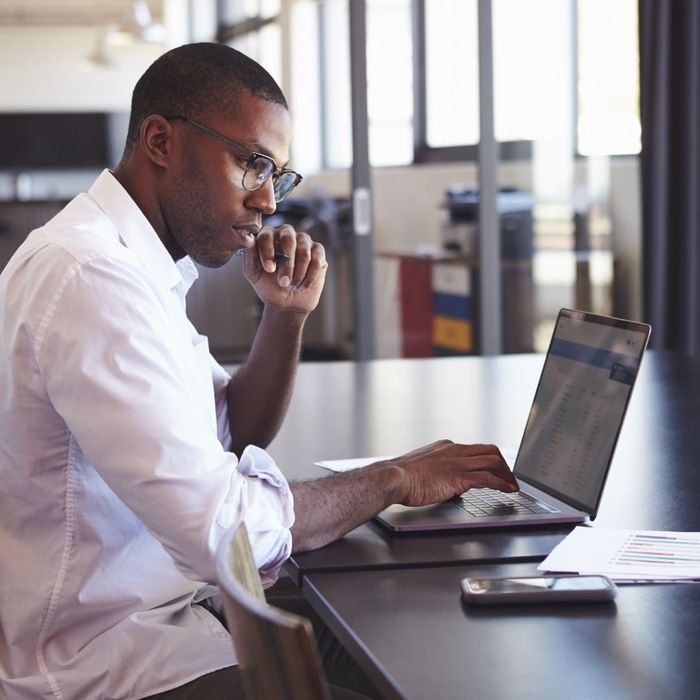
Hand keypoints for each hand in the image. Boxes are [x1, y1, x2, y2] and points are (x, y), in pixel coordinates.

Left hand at [243, 224, 327, 314]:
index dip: (268, 252)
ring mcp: (303, 241)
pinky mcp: (318, 251)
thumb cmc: (269, 286)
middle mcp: (286, 234)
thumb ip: (250, 257)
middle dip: (287, 263)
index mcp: (268, 237)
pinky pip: (317, 258)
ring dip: (298, 272)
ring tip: (293, 285)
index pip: (267, 235)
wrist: (287, 302)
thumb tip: (249, 240)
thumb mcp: (254, 275)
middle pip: (288, 237)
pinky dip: (310, 274)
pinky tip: (303, 285)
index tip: (269, 270)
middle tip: (284, 282)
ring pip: (304, 249)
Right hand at [379, 440, 517, 506]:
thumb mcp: (422, 469)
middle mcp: (455, 450)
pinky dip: (502, 483)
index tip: (496, 468)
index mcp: (446, 447)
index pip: (475, 449)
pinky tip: (508, 490)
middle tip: (509, 476)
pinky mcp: (459, 477)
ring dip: (507, 474)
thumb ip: (436, 473)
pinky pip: (488, 478)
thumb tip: (445, 485)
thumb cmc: (401, 477)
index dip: (490, 458)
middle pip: (490, 451)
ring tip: (513, 485)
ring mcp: (458, 462)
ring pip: (493, 462)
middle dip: (503, 464)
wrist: (394, 477)